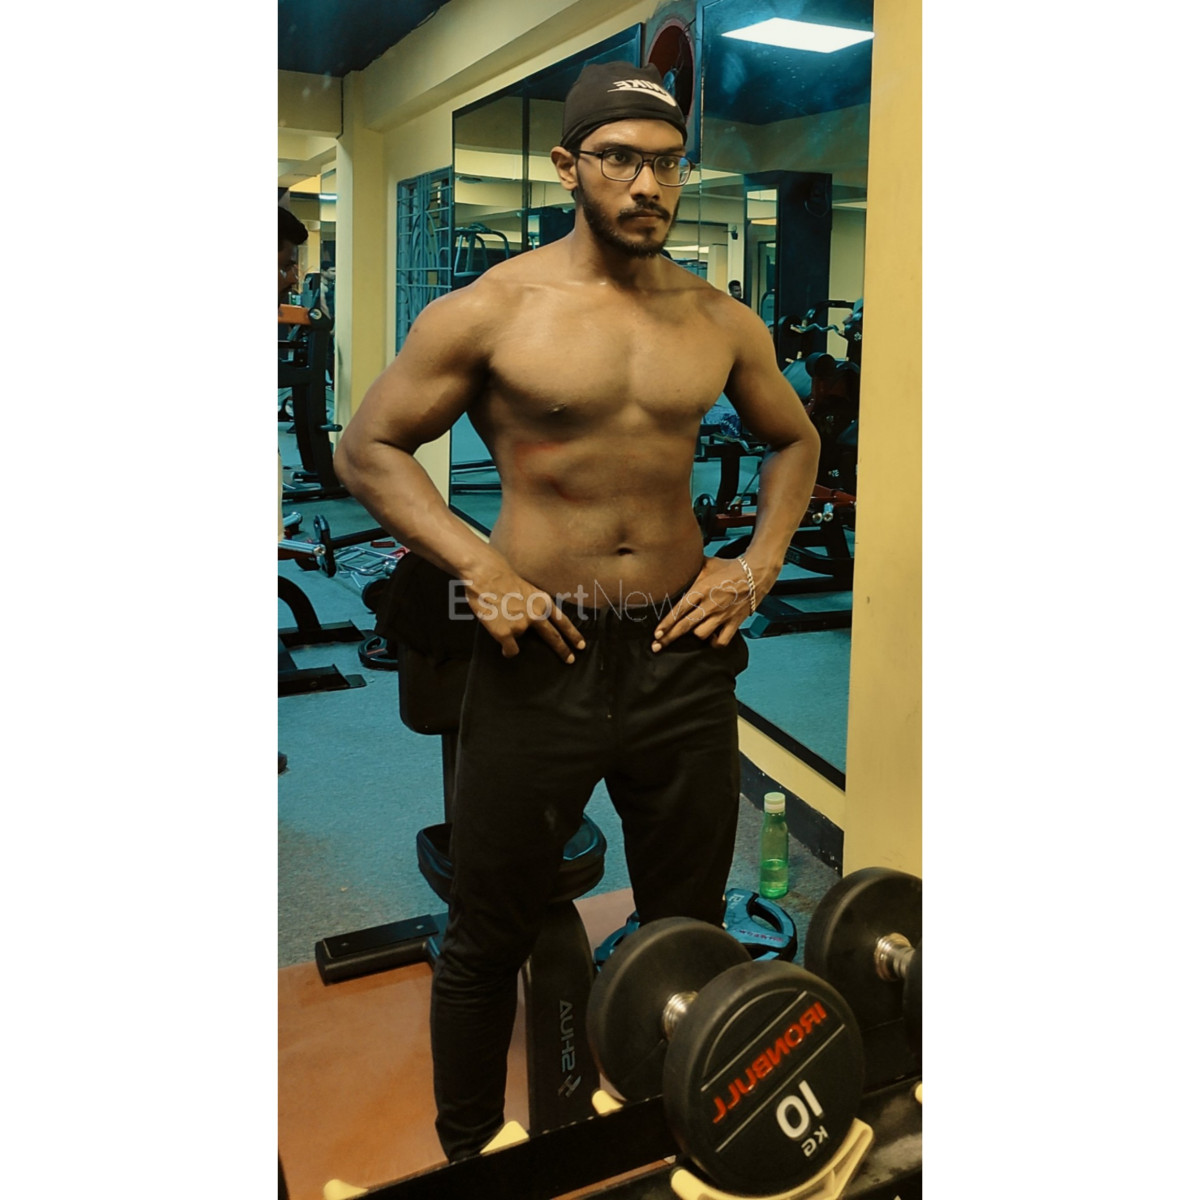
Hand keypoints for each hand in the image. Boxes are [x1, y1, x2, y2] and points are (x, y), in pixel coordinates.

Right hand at [463, 567, 585, 662]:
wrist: (486, 575)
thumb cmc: (503, 578)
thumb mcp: (529, 589)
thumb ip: (536, 605)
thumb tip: (538, 623)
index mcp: (543, 602)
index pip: (563, 622)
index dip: (573, 635)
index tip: (581, 646)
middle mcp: (536, 615)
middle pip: (554, 637)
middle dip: (563, 650)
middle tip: (570, 660)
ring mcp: (521, 625)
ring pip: (523, 641)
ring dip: (515, 637)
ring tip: (503, 623)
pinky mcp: (505, 633)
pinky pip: (511, 650)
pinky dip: (507, 650)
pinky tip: (504, 647)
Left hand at [651, 557, 764, 650]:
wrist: (756, 572)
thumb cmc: (730, 567)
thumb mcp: (707, 564)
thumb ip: (690, 570)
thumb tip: (674, 568)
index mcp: (701, 589)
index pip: (679, 610)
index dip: (666, 623)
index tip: (656, 633)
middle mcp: (710, 604)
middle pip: (685, 626)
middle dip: (669, 638)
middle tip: (657, 646)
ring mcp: (722, 615)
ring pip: (701, 634)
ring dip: (694, 635)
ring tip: (690, 633)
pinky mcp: (734, 622)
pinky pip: (722, 640)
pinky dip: (714, 643)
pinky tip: (711, 638)